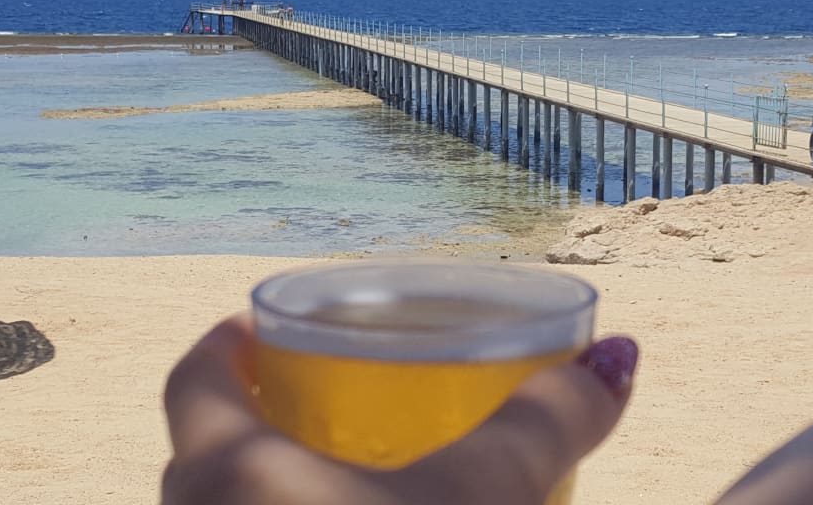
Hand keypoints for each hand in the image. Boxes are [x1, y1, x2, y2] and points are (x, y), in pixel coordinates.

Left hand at [163, 314, 636, 504]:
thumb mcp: (483, 500)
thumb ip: (545, 422)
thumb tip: (618, 355)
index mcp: (226, 473)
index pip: (194, 379)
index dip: (225, 343)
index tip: (259, 325)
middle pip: (204, 455)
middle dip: (257, 422)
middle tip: (323, 405)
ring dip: (274, 497)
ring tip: (350, 488)